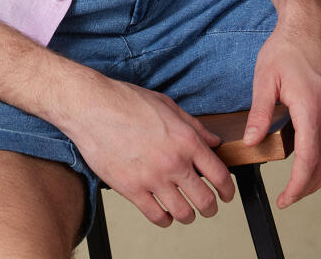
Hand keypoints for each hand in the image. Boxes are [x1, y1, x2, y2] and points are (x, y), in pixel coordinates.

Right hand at [63, 76, 235, 226]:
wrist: (91, 107)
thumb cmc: (126, 101)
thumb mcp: (167, 105)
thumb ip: (194, 126)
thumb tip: (214, 141)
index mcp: (186, 140)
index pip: (220, 176)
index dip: (228, 190)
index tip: (226, 194)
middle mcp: (173, 162)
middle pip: (205, 202)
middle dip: (210, 207)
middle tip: (207, 205)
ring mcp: (152, 178)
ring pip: (183, 214)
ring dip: (188, 215)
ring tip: (184, 209)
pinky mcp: (132, 190)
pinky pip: (157, 217)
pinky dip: (164, 219)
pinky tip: (162, 210)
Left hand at [243, 11, 320, 208]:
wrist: (311, 26)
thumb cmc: (287, 47)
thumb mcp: (264, 78)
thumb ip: (259, 113)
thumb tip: (252, 142)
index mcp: (311, 108)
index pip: (308, 160)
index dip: (297, 186)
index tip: (284, 199)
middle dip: (307, 188)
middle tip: (288, 198)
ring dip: (320, 178)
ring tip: (300, 186)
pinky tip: (315, 164)